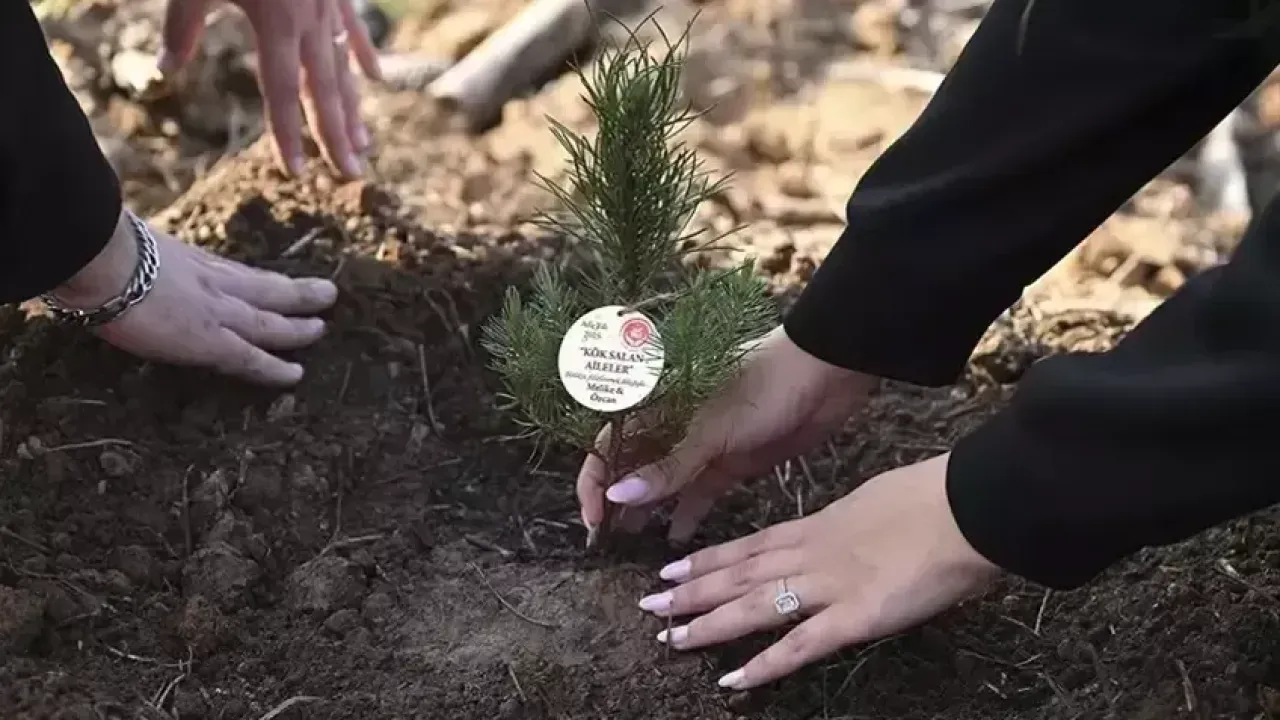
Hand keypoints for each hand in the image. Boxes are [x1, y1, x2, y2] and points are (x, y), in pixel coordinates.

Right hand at [51, 210, 336, 385]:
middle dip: (298, 293)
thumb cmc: (99, 245)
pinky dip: (274, 368)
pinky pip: (251, 359)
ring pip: (271, 322)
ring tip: (322, 328)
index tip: (276, 281)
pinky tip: (296, 375)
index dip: (259, 279)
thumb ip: (137, 252)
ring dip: (299, 327)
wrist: (100, 260)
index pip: (234, 271)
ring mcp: (217, 312)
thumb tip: (116, 252)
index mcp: (191, 258)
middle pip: (267, 289)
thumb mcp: (129, 240)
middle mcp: (213, 282)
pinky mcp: (210, 342)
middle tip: (327, 294)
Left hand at [159, 0, 382, 177]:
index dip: (290, 136)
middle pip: (326, 90)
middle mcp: (310, 21)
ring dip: (355, 108)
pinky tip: (376, 79)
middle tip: (352, 176)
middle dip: (338, 136)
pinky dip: (364, 54)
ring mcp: (328, 4)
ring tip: (365, 146)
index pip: (284, 93)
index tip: (299, 172)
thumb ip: (183, 26)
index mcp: (277, 23)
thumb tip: (166, 71)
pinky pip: (353, 27)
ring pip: (345, 66)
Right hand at [577, 325, 878, 542]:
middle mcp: (674, 427)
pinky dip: (688, 514)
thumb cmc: (762, 385)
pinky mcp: (733, 462)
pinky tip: (676, 539)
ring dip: (649, 511)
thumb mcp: (712, 429)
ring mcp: (703, 446)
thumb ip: (668, 466)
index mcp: (659, 407)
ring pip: (665, 484)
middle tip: (608, 542)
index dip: (595, 481)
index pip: (610, 445)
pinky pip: (700, 493)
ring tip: (634, 544)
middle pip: (633, 467)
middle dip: (618, 501)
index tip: (595, 520)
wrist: (826, 373)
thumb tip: (619, 496)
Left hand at [639, 453, 1000, 689]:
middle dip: (692, 590)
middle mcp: (812, 553)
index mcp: (818, 524)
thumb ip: (850, 524)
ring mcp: (829, 585)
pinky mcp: (855, 617)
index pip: (749, 544)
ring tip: (670, 637)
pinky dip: (764, 665)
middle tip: (650, 603)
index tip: (673, 565)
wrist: (966, 506)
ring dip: (709, 624)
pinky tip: (733, 680)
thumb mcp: (876, 501)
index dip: (709, 557)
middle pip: (739, 574)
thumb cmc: (933, 499)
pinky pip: (801, 646)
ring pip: (754, 606)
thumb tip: (844, 533)